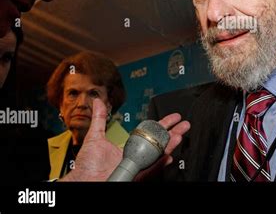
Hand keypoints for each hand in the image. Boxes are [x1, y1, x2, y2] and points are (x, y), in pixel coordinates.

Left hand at [61, 99, 190, 180]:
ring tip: (181, 134)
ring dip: (171, 144)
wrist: (84, 182)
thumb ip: (99, 119)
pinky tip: (169, 153)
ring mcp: (138, 166)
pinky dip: (161, 162)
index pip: (149, 134)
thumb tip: (98, 102)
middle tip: (184, 124)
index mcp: (129, 147)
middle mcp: (136, 156)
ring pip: (159, 154)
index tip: (172, 118)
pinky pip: (152, 169)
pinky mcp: (137, 176)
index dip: (161, 125)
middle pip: (159, 143)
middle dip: (173, 132)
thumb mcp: (95, 137)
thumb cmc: (86, 165)